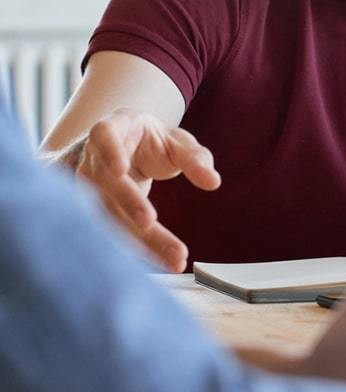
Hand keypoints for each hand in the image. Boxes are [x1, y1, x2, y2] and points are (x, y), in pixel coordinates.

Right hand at [64, 108, 219, 271]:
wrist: (125, 150)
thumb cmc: (151, 142)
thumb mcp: (176, 142)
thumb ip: (194, 158)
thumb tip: (213, 182)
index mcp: (112, 130)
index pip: (103, 136)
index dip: (109, 152)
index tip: (119, 170)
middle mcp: (92, 159)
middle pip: (106, 184)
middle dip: (128, 204)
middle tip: (149, 224)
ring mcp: (87, 188)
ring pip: (109, 215)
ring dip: (139, 239)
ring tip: (173, 257)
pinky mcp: (94, 213)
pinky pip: (115, 232)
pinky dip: (138, 248)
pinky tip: (162, 261)